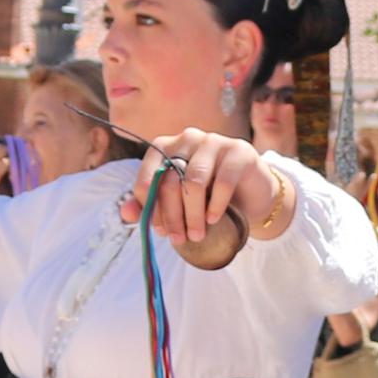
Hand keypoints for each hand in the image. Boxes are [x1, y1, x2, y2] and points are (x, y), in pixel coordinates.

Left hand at [126, 129, 282, 268]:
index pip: (149, 174)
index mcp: (166, 147)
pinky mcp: (239, 151)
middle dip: (172, 215)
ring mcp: (214, 141)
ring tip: (196, 235)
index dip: (151, 205)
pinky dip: (216, 205)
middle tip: (178, 240)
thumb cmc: (208, 196)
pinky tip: (213, 219)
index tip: (159, 230)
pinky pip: (223, 181)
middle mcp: (187, 138)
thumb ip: (150, 205)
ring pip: (194, 181)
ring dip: (192, 214)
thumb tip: (126, 214)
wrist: (250, 194)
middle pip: (171, 179)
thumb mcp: (177, 202)